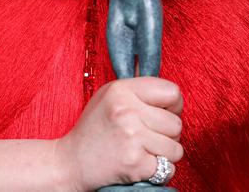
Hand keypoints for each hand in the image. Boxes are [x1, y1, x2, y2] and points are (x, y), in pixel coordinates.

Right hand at [54, 77, 183, 191]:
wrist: (71, 162)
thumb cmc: (93, 128)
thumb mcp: (109, 96)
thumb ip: (137, 88)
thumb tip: (160, 77)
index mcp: (122, 90)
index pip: (172, 92)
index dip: (172, 106)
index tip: (162, 114)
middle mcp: (128, 111)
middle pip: (176, 123)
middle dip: (168, 134)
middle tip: (148, 136)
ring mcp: (132, 138)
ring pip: (176, 148)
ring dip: (165, 153)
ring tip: (144, 150)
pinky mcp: (136, 164)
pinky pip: (169, 168)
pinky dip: (159, 170)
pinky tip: (141, 163)